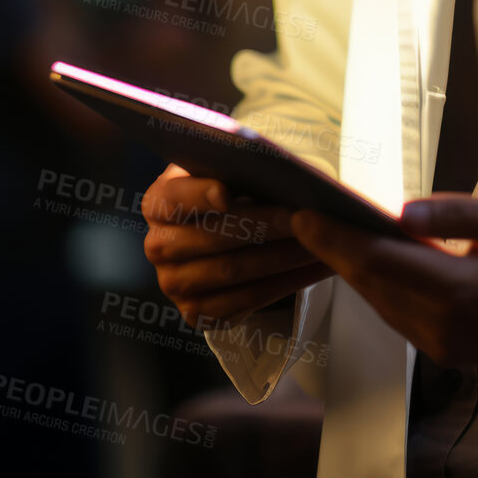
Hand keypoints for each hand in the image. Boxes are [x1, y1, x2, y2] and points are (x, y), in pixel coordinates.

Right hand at [141, 164, 332, 326]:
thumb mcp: (227, 173)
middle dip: (264, 226)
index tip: (227, 193)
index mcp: (158, 203)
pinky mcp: (196, 313)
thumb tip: (270, 165)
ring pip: (233, 271)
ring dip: (282, 258)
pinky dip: (286, 284)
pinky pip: (246, 300)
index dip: (199, 195)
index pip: (174, 198)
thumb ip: (238, 168)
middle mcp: (158, 246)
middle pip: (213, 238)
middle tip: (303, 217)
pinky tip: (313, 268)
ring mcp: (173, 284)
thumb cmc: (233, 193)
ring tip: (319, 244)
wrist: (227, 237)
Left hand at [289, 192, 477, 366]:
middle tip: (307, 216)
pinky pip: (401, 316)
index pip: (379, 262)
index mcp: (460, 293)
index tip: (304, 212)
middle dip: (335, 251)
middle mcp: (445, 328)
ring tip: (331, 234)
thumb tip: (402, 210)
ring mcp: (446, 346)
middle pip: (372, 286)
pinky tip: (372, 261)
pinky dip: (380, 287)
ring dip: (355, 271)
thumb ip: (459, 214)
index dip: (336, 237)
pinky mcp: (450, 351)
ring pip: (382, 304)